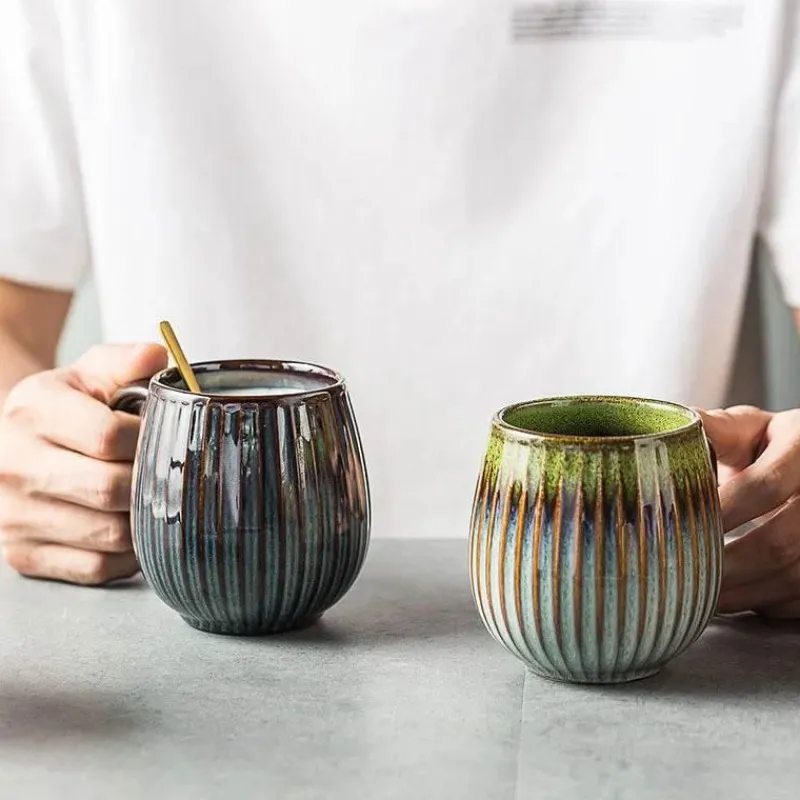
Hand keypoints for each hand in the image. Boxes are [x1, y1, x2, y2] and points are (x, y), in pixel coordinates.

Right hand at [0, 344, 166, 584]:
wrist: (10, 443)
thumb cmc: (65, 408)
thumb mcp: (91, 373)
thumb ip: (127, 361)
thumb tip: (159, 355)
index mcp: (32, 411)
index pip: (110, 436)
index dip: (151, 440)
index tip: (168, 438)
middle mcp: (12, 464)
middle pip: (111, 489)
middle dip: (153, 482)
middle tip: (174, 474)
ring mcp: (12, 516)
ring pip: (108, 534)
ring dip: (146, 522)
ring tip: (159, 500)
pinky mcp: (21, 555)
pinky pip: (95, 569)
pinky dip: (127, 556)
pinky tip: (135, 531)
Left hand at [699, 406, 799, 617]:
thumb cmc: (771, 445)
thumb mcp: (747, 429)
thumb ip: (711, 431)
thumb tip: (659, 435)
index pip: (764, 486)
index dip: (723, 511)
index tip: (680, 526)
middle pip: (781, 541)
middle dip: (728, 563)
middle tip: (684, 573)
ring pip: (793, 575)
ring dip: (743, 592)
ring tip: (699, 596)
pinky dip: (765, 603)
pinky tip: (734, 599)